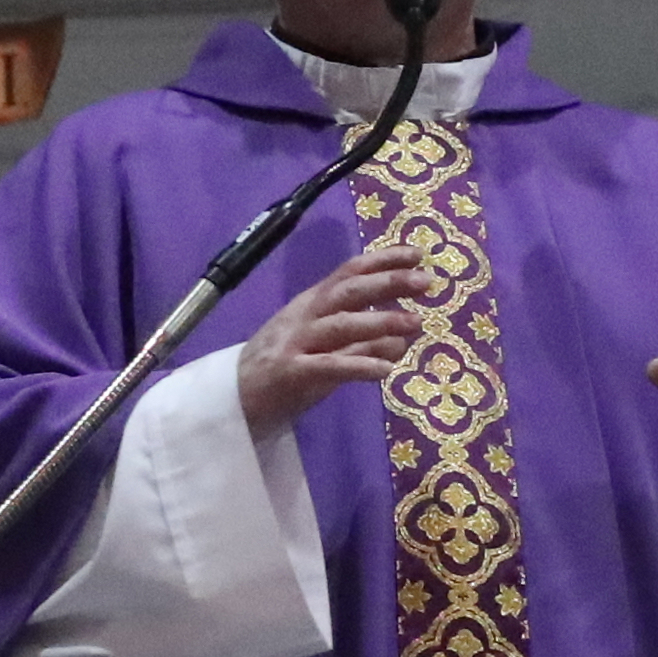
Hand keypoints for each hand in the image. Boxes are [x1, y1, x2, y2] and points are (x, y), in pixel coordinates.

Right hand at [240, 238, 434, 437]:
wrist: (230, 401)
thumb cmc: (282, 372)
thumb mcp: (325, 352)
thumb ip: (361, 344)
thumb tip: (403, 336)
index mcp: (311, 304)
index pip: (349, 273)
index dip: (383, 260)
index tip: (417, 255)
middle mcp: (304, 316)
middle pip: (348, 291)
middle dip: (388, 283)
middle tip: (426, 282)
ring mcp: (295, 343)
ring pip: (341, 324)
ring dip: (381, 322)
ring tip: (416, 324)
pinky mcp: (289, 372)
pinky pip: (328, 366)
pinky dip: (359, 366)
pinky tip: (386, 370)